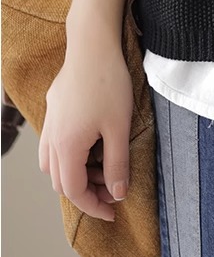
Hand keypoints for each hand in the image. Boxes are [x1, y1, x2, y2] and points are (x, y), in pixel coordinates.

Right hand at [38, 38, 133, 221]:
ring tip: (103, 164)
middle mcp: (52, 138)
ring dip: (76, 172)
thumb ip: (117, 164)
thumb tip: (117, 193)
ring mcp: (50, 121)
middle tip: (112, 187)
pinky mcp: (54, 107)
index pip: (74, 191)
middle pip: (61, 181)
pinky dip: (69, 154)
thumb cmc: (108, 83)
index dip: (94, 206)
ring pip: (53, 163)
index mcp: (67, 147)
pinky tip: (91, 142)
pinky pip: (54, 142)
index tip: (113, 211)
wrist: (93, 44)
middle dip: (86, 191)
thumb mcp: (119, 127)